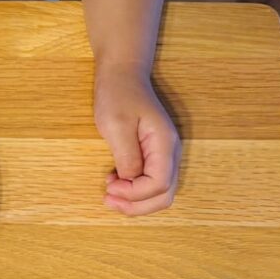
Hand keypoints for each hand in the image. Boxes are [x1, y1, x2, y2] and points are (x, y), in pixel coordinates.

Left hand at [94, 63, 180, 215]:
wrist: (122, 73)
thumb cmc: (117, 94)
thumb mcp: (116, 125)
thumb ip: (127, 156)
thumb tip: (131, 182)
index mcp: (164, 144)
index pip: (159, 184)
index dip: (134, 194)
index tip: (109, 187)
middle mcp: (170, 152)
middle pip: (164, 194)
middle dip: (137, 205)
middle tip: (108, 201)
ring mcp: (164, 153)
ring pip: (160, 191)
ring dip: (137, 200)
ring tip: (110, 195)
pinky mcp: (154, 153)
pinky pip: (152, 181)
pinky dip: (136, 190)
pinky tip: (116, 183)